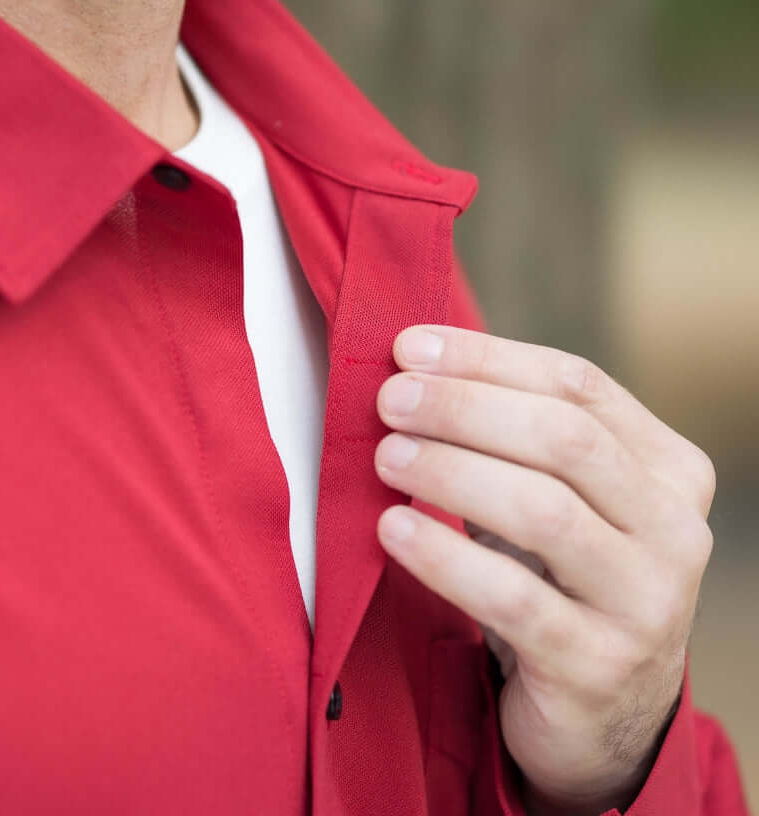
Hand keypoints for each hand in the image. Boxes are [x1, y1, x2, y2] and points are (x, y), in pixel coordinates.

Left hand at [374, 326, 714, 814]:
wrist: (605, 711)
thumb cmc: (561, 576)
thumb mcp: (558, 496)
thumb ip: (510, 434)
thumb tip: (411, 364)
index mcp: (668, 468)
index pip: (577, 385)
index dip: (486, 358)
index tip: (408, 346)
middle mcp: (673, 530)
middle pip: (563, 438)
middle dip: (463, 407)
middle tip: (389, 399)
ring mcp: (645, 602)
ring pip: (542, 511)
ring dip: (451, 472)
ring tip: (386, 455)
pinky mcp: (597, 666)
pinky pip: (511, 597)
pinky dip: (444, 556)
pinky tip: (393, 528)